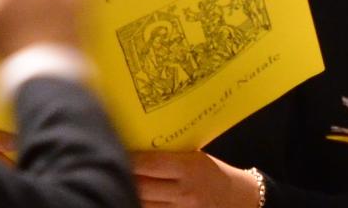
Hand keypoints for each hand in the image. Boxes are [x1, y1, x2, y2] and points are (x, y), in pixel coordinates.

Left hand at [129, 151, 259, 207]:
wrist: (238, 198)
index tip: (116, 150)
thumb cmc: (212, 172)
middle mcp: (185, 192)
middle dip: (125, 177)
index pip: (152, 164)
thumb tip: (139, 146)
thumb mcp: (195, 157)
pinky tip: (133, 197)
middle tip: (109, 166)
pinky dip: (142, 205)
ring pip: (145, 204)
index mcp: (189, 168)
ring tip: (117, 182)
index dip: (131, 159)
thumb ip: (170, 156)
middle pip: (144, 187)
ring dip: (130, 193)